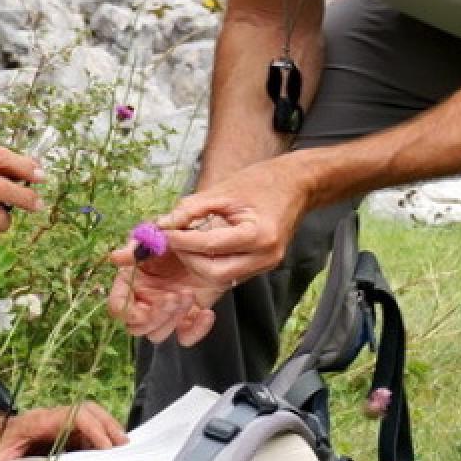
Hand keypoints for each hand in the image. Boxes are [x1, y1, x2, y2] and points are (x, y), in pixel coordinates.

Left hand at [0, 403, 127, 460]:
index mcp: (39, 422)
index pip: (74, 416)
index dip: (93, 429)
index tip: (106, 448)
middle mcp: (53, 419)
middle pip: (89, 412)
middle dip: (109, 426)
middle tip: (124, 448)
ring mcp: (59, 425)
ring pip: (92, 419)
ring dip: (109, 432)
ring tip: (123, 452)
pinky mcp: (61, 434)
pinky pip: (86, 432)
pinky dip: (101, 440)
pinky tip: (109, 456)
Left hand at [105, 157, 311, 343]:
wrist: (298, 185)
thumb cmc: (263, 181)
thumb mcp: (223, 189)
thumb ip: (192, 208)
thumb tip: (164, 224)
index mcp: (259, 235)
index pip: (211, 246)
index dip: (182, 240)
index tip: (162, 233)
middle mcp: (265, 257)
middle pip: (214, 272)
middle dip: (187, 257)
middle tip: (171, 239)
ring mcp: (265, 265)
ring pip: (220, 278)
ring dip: (196, 263)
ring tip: (184, 241)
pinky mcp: (261, 266)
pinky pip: (229, 273)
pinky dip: (209, 263)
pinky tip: (199, 247)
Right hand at [107, 242, 224, 346]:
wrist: (210, 244)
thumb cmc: (179, 237)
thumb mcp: (158, 236)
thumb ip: (138, 247)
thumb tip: (115, 257)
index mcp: (131, 281)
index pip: (118, 307)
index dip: (128, 312)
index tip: (145, 310)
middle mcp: (145, 300)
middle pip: (137, 328)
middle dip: (156, 316)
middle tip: (174, 296)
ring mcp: (166, 312)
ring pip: (158, 335)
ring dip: (173, 319)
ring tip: (189, 294)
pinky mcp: (187, 318)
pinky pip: (185, 338)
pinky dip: (197, 331)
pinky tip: (206, 312)